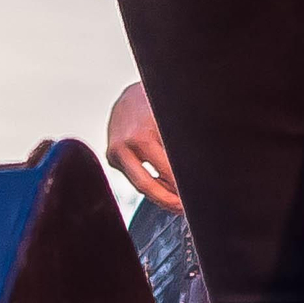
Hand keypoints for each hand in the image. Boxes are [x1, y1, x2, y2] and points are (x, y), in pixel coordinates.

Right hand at [105, 80, 181, 211]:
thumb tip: (192, 172)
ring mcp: (114, 154)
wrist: (130, 93)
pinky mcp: (112, 158)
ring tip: (178, 201)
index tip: (192, 197)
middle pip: (146, 186)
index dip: (180, 187)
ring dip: (159, 194)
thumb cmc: (154, 102)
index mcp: (139, 137)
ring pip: (139, 184)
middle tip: (184, 208)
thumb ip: (176, 146)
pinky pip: (134, 176)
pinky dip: (150, 182)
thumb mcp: (168, 120)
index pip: (164, 171)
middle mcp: (122, 147)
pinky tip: (164, 186)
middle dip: (167, 201)